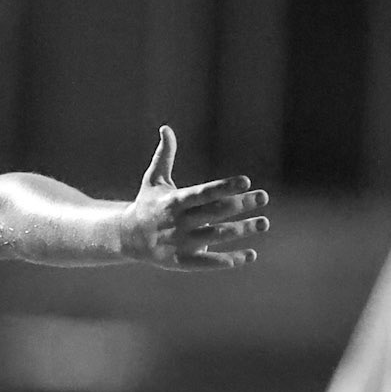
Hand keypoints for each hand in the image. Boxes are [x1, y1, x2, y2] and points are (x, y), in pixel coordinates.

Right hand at [124, 126, 268, 269]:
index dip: (224, 187)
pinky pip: (207, 263)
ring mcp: (180, 243)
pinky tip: (249, 255)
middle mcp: (178, 222)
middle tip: (263, 197)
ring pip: (215, 236)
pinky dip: (227, 261)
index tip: (245, 181)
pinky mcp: (180, 261)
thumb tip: (166, 128)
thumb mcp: (153, 179)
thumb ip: (164, 155)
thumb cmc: (147, 204)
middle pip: (214, 213)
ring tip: (264, 222)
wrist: (126, 237)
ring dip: (241, 230)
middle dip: (240, 205)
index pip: (202, 193)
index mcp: (173, 201)